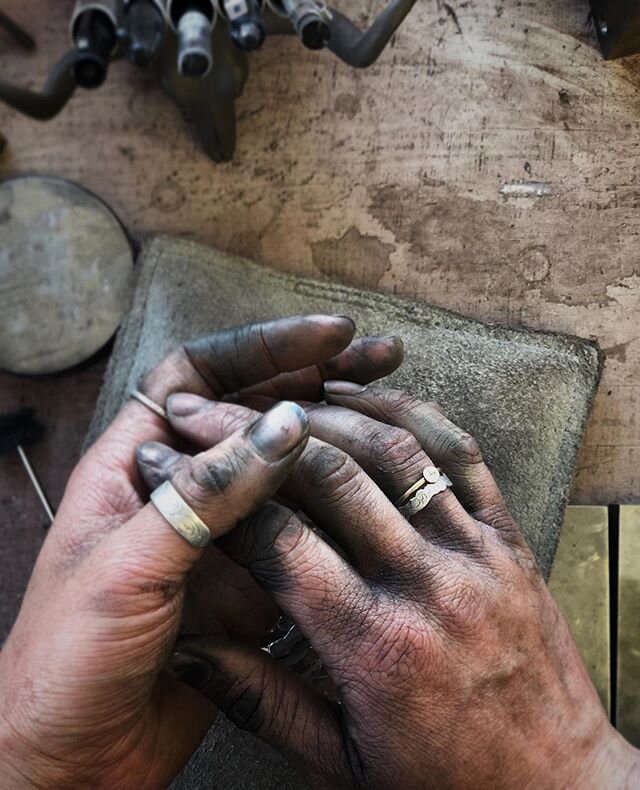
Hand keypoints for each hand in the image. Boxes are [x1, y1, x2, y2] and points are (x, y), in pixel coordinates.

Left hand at [0, 317, 403, 788]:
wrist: (72, 757)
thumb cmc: (66, 657)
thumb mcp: (128, 565)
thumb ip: (204, 496)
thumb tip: (287, 427)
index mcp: (135, 462)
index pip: (199, 373)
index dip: (263, 348)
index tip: (329, 338)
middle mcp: (183, 486)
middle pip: (254, 410)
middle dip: (317, 378)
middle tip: (381, 356)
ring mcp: (222, 531)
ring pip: (285, 466)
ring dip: (337, 434)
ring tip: (396, 406)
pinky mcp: (250, 578)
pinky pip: (301, 526)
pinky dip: (338, 502)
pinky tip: (379, 488)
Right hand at [158, 384, 639, 789]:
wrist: (557, 786)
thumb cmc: (448, 781)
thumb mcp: (342, 761)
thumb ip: (261, 701)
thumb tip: (187, 652)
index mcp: (376, 646)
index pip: (280, 543)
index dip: (218, 498)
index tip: (179, 468)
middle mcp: (426, 586)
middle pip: (330, 478)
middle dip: (257, 437)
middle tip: (209, 412)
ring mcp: (475, 553)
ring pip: (395, 451)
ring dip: (331, 412)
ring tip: (281, 397)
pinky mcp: (508, 538)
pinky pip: (462, 454)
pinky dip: (413, 413)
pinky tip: (370, 396)